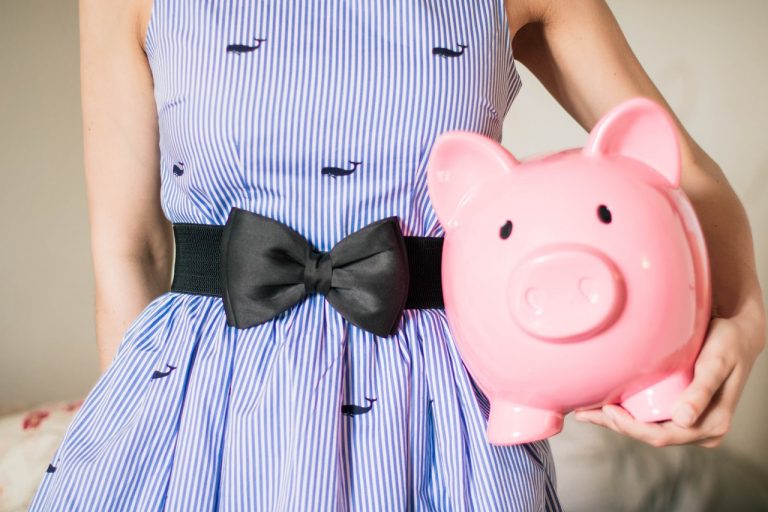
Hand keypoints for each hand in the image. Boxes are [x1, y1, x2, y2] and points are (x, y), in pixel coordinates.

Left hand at [573, 311, 765, 447]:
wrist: (738, 334)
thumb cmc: (728, 344)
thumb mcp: (716, 363)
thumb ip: (701, 391)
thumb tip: (684, 420)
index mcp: (711, 425)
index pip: (663, 436)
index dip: (632, 427)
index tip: (607, 411)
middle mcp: (700, 429)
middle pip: (650, 434)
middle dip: (615, 425)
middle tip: (582, 412)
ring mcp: (690, 422)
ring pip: (646, 427)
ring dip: (616, 421)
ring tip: (585, 411)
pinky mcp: (680, 411)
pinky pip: (650, 417)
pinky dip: (626, 413)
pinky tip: (604, 404)